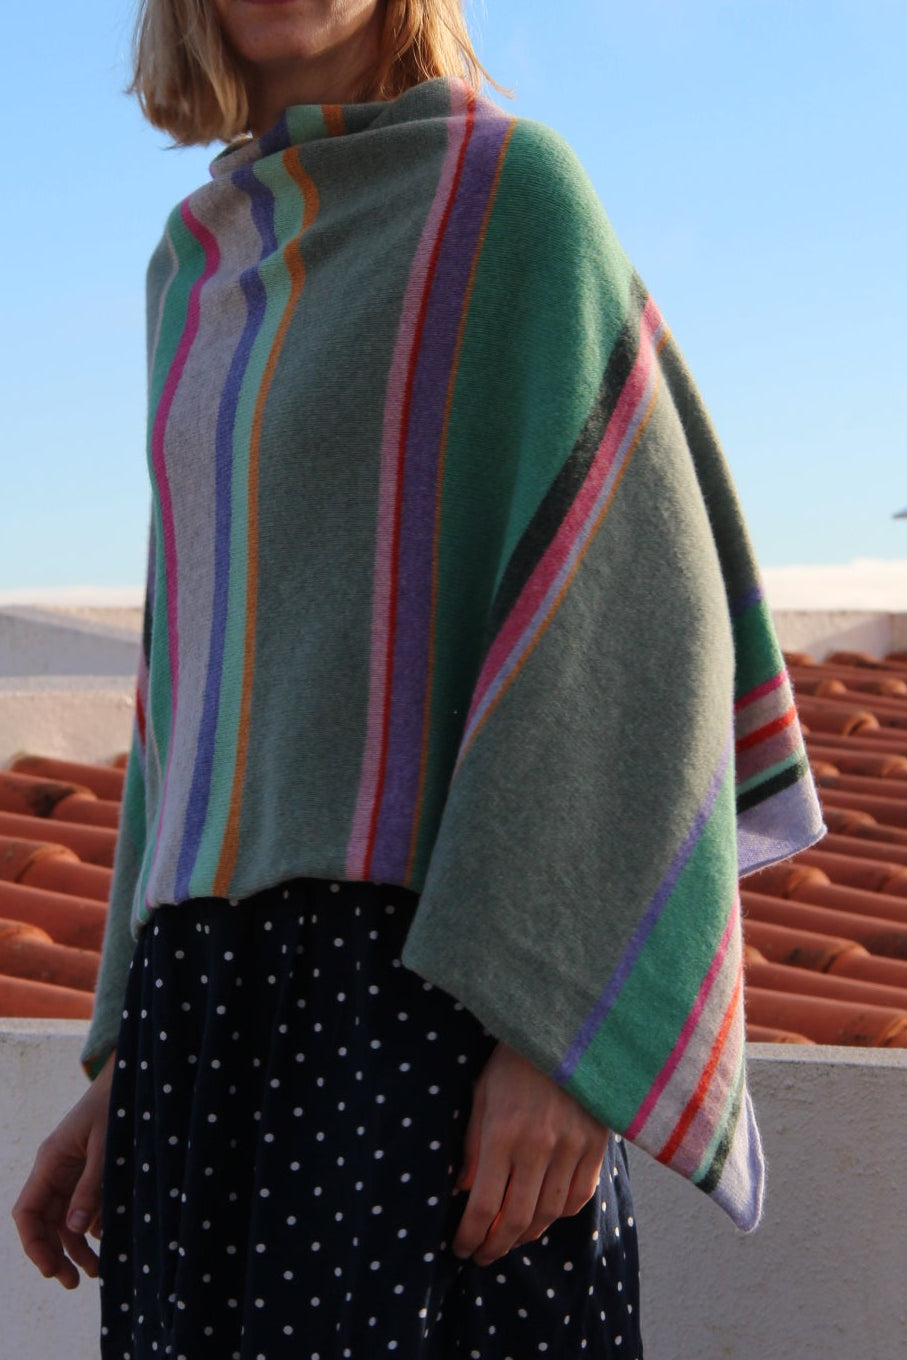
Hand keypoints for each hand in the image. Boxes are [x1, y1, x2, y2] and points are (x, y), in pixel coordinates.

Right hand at [11, 1050, 115, 1288]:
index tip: (50, 1269)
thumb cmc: (114, 1106)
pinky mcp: (88, 1173)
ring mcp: (70, 1173)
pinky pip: (81, 1208)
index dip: (34, 1244)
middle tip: (72, 1283)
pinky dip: (90, 1228)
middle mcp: (55, 1171)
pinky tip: (106, 1241)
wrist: (129, 1080)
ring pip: (63, 1220)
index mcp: (50, 1162)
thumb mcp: (105, 1146)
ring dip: (74, 1247)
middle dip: (55, 1255)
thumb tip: (75, 1230)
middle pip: (44, 1223)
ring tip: (95, 1272)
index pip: (27, 1212)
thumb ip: (90, 1187)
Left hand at [451, 1042, 609, 1265]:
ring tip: (509, 1238)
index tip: (460, 1248)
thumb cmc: (513, 1060)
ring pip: (549, 1214)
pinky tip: (543, 1214)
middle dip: (495, 1247)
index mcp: (503, 1132)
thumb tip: (463, 1191)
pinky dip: (559, 1214)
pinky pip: (579, 1197)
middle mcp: (539, 1146)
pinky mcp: (595, 1144)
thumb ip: (473, 1146)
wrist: (564, 1030)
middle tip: (482, 1255)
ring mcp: (572, 1147)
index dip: (470, 1236)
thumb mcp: (482, 1094)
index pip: (484, 1206)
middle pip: (517, 1220)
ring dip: (526, 1235)